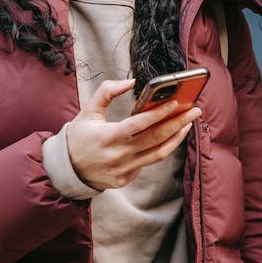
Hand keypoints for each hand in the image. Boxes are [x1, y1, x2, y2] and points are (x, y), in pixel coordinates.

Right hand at [65, 78, 201, 190]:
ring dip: (176, 138)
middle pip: (156, 138)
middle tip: (195, 110)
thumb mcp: (88, 111)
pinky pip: (147, 163)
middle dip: (179, 123)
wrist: (65, 170)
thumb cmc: (78, 137)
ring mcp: (123, 170)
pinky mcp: (125, 180)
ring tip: (188, 124)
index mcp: (109, 136)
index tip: (176, 102)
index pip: (141, 124)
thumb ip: (107, 92)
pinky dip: (159, 149)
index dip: (160, 113)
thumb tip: (130, 82)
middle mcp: (118, 155)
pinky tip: (168, 137)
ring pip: (158, 154)